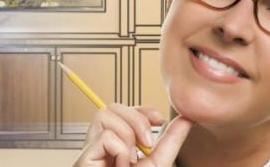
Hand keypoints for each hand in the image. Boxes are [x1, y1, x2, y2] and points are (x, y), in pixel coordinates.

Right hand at [74, 104, 193, 166]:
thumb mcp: (158, 164)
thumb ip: (170, 141)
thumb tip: (186, 119)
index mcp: (116, 145)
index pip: (122, 111)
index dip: (140, 109)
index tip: (160, 120)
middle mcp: (100, 146)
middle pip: (112, 107)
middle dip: (136, 118)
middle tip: (147, 143)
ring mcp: (90, 151)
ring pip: (105, 115)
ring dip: (128, 137)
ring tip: (130, 161)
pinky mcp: (83, 159)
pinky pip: (107, 137)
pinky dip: (121, 151)